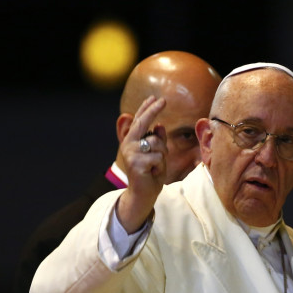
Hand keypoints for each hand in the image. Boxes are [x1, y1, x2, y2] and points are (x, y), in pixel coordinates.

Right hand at [117, 96, 167, 232]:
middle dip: (153, 110)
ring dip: (163, 156)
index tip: (156, 98)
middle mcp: (129, 144)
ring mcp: (131, 153)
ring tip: (156, 166)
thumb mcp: (158, 155)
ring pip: (157, 144)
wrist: (143, 194)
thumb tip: (160, 125)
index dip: (147, 109)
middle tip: (163, 100)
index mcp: (132, 141)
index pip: (140, 121)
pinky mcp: (136, 163)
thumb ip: (158, 141)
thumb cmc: (151, 174)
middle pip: (143, 123)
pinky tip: (153, 172)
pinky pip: (158, 157)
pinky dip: (161, 166)